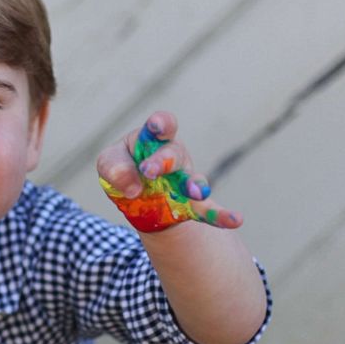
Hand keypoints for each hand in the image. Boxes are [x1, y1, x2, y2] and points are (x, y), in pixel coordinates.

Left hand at [97, 111, 241, 232]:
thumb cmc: (123, 170)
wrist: (136, 198)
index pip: (161, 126)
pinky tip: (236, 219)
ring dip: (194, 186)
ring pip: (192, 180)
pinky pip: (208, 211)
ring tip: (196, 194)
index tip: (157, 126)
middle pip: (174, 154)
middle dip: (162, 160)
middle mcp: (172, 157)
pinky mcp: (188, 205)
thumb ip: (114, 167)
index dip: (161, 123)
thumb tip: (132, 187)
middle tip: (149, 171)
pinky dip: (221, 216)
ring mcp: (183, 181)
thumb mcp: (108, 164)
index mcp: (151, 140)